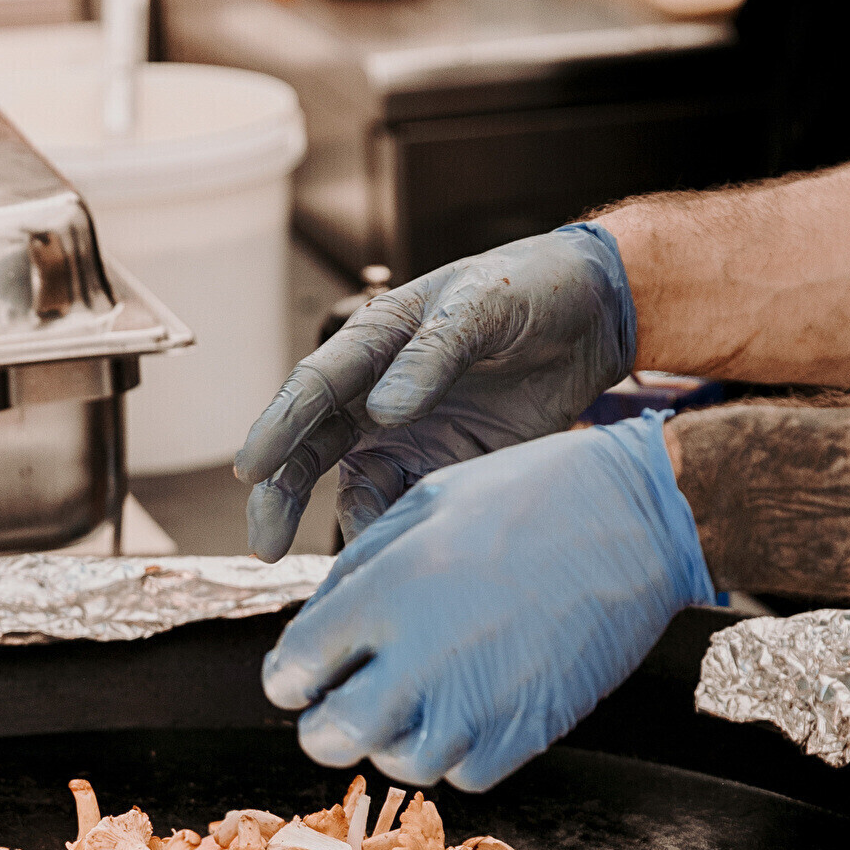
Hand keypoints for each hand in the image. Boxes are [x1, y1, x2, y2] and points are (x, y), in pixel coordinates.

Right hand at [235, 223, 636, 558]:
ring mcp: (410, 436)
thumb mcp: (482, 305)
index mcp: (375, 341)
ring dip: (349, 524)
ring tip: (357, 562)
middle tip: (265, 542)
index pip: (315, 387)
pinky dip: (401, 534)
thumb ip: (434, 354)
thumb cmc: (529, 287)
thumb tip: (383, 410)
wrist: (596, 315)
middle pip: (312, 449)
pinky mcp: (448, 468)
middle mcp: (377, 393)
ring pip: (357, 488)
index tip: (253, 466)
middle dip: (282, 495)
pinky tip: (403, 559)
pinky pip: (411, 507)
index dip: (279, 427)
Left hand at [262, 414, 711, 790]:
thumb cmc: (529, 496)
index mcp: (386, 594)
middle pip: (329, 739)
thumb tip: (316, 630)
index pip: (291, 673)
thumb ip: (358, 572)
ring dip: (393, 740)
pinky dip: (456, 753)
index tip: (306, 673)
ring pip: (397, 764)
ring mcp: (477, 705)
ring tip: (415, 699)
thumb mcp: (425, 503)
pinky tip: (468, 709)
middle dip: (326, 724)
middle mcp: (421, 659)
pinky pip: (464, 776)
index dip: (291, 677)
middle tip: (343, 701)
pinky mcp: (528, 733)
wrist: (638, 518)